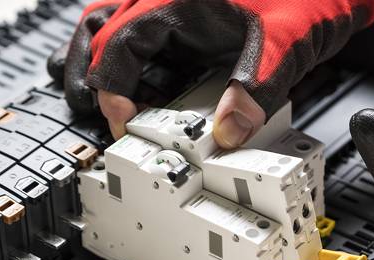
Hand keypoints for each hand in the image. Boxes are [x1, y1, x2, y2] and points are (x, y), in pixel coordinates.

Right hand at [48, 0, 373, 143]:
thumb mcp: (284, 41)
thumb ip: (255, 89)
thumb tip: (227, 133)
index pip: (118, 45)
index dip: (111, 90)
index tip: (123, 124)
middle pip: (97, 29)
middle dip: (89, 74)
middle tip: (96, 112)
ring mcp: (172, 4)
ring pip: (111, 26)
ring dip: (103, 63)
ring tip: (110, 100)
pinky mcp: (187, 16)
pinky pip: (142, 35)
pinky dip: (134, 62)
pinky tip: (148, 86)